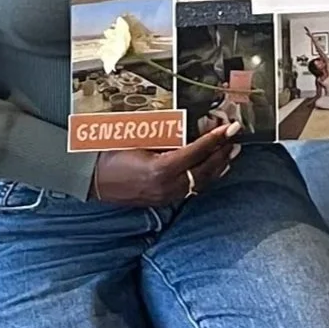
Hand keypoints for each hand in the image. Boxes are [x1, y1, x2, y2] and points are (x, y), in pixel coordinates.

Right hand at [92, 125, 239, 206]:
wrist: (93, 179)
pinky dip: (206, 178)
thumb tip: (191, 129)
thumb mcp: (139, 139)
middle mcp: (167, 186)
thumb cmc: (111, 154)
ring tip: (231, 152)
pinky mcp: (164, 200)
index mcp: (160, 169)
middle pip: (205, 170)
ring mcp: (166, 196)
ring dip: (218, 166)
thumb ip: (166, 136)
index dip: (216, 138)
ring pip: (201, 182)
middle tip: (235, 137)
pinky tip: (213, 170)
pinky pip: (192, 189)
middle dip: (222, 152)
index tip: (231, 127)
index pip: (197, 152)